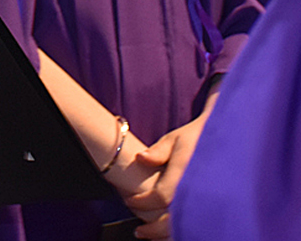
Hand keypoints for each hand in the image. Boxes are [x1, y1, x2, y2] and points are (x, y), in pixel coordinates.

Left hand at [121, 100, 216, 239]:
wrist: (236, 136)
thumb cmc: (202, 136)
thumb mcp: (177, 138)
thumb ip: (158, 152)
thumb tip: (140, 159)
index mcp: (188, 174)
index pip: (161, 197)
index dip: (142, 202)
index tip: (131, 201)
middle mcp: (202, 192)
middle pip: (175, 221)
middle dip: (154, 230)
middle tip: (140, 232)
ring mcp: (217, 203)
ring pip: (191, 229)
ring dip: (171, 234)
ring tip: (156, 237)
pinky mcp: (229, 210)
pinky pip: (206, 227)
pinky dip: (190, 231)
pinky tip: (181, 233)